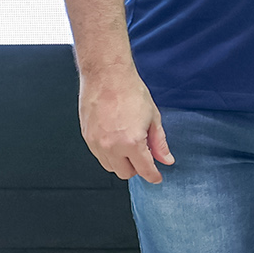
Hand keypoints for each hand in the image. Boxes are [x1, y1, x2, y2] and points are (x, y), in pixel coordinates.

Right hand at [80, 67, 172, 182]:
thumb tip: (166, 159)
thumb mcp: (153, 117)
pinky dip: (108, 154)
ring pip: (110, 167)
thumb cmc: (130, 91)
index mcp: (132, 142)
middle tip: (143, 156)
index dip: (153, 176)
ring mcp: (96, 143)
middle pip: (125, 173)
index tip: (156, 177)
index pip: (144, 170)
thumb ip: (159, 143)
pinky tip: (115, 139)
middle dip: (136, 168)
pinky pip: (98, 155)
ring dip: (121, 162)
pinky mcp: (86, 137)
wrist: (107, 75)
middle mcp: (112, 146)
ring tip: (128, 145)